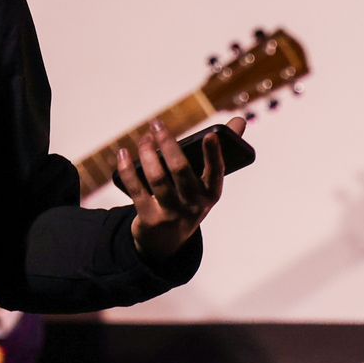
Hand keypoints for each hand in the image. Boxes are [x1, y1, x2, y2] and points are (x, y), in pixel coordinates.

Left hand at [118, 118, 243, 261]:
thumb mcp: (206, 184)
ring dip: (147, 153)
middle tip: (156, 124)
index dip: (214, 154)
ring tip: (143, 138)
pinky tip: (124, 153)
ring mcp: (172, 214)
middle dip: (167, 143)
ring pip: (157, 178)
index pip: (216, 172)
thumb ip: (221, 150)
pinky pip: (137, 189)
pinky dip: (127, 169)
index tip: (210, 135)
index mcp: (211, 194)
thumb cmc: (188, 201)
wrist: (166, 242)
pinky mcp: (150, 219)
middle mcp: (194, 205)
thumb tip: (239, 120)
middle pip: (180, 170)